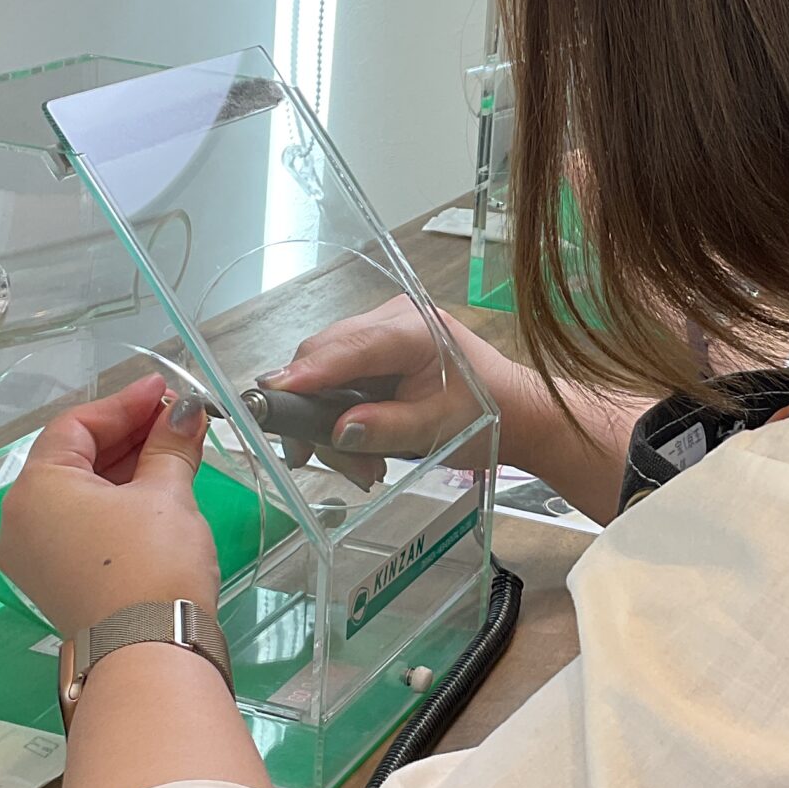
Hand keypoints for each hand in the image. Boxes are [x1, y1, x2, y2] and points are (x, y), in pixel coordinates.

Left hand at [0, 373, 221, 635]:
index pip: (76, 426)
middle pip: (73, 458)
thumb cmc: (152, 567)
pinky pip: (81, 525)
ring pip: (78, 493)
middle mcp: (22, 520)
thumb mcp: (166, 495)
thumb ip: (171, 445)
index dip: (125, 403)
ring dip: (125, 468)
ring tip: (174, 450)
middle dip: (128, 435)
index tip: (165, 391)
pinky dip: (115, 503)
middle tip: (175, 419)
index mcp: (35, 489)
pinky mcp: (58, 582)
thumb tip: (185, 413)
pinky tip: (155, 489)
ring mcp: (36, 556)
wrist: (150, 653)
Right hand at [268, 301, 645, 522]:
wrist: (517, 411)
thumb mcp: (437, 431)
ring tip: (363, 469)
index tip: (271, 394)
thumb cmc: (488, 415)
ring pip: (324, 372)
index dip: (307, 373)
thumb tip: (338, 433)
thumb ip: (386, 428)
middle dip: (316, 413)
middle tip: (318, 459)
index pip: (348, 347)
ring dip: (330, 424)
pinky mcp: (375, 350)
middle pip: (324, 357)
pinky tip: (358, 447)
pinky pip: (337, 379)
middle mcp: (392, 318)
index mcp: (414, 329)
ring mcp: (381, 331)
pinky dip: (339, 415)